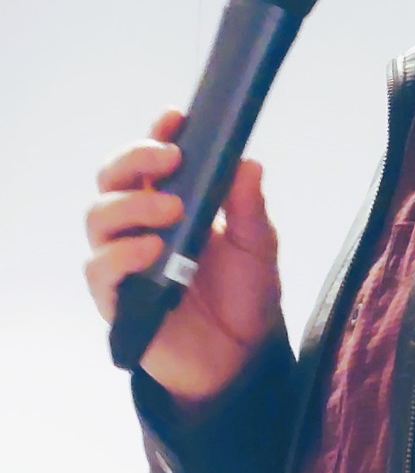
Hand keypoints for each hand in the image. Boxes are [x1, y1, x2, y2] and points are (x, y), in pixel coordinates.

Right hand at [85, 109, 284, 405]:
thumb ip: (249, 205)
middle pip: (112, 177)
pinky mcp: (117, 299)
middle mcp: (141, 223)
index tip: (175, 116)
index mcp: (174, 198)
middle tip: (171, 158)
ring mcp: (125, 259)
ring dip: (132, 204)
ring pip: (98, 216)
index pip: (152, 158)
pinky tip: (152, 249)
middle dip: (135, 158)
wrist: (241, 355)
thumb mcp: (258, 243)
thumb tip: (247, 162)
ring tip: (172, 209)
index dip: (157, 133)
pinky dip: (122, 253)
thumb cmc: (246, 291)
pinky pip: (99, 269)